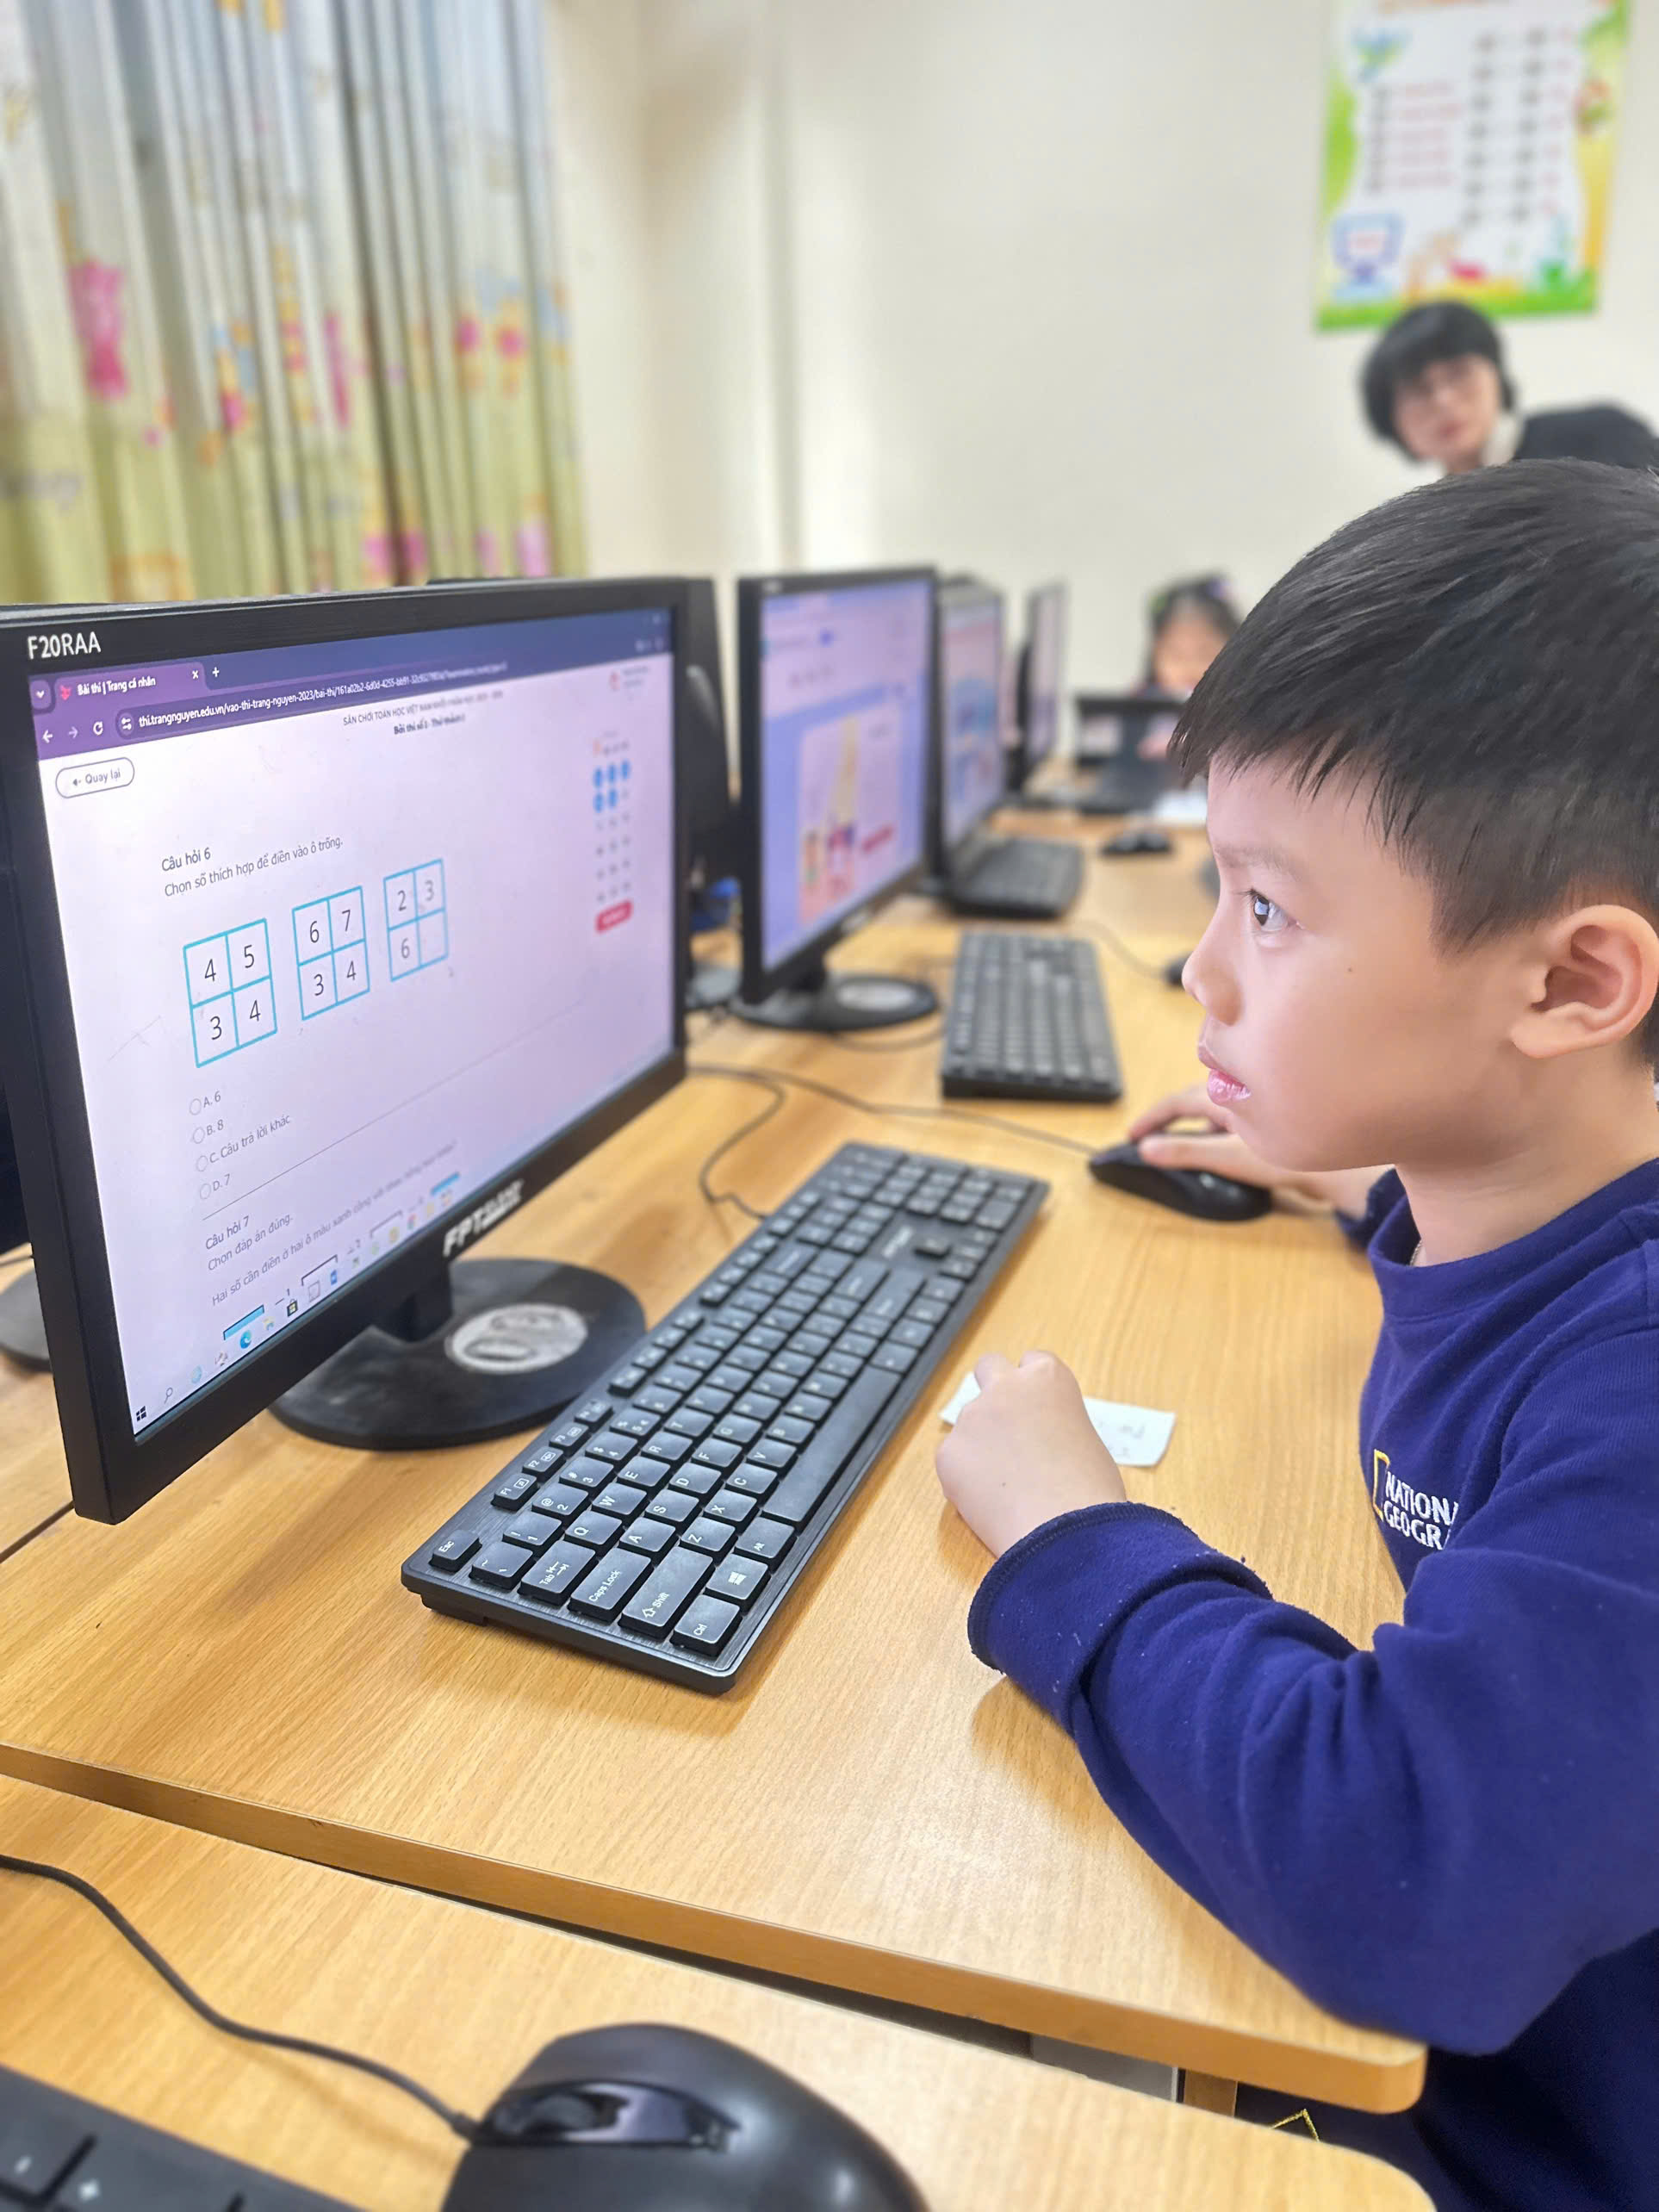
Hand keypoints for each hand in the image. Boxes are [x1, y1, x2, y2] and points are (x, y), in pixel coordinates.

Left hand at [936, 1350, 1126, 1557]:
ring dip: (982, 1445)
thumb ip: (1056, 1427)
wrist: (1064, 1531)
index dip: (1033, 1388)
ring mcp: (972, 1418)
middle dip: (994, 1390)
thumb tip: (1041, 1444)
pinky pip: (955, 1462)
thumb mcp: (1085, 1441)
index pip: (1031, 1363)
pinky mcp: (948, 1453)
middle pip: (989, 1366)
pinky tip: (993, 1504)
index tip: (1036, 1410)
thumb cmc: (1090, 1493)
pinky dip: (967, 1479)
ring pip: (970, 1424)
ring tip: (1009, 1488)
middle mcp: (1005, 1388)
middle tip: (1006, 1428)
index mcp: (1047, 1379)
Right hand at [1127, 1084, 1383, 1216]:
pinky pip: (1238, 1115)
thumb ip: (1188, 1152)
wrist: (1348, 1169)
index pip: (1178, 1102)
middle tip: (1151, 1135)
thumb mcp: (1232, 1156)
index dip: (1152, 1118)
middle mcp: (1244, 1091)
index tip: (1131, 1135)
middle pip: (1197, 1097)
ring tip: (1182, 1140)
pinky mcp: (1279, 1117)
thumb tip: (1146, 1149)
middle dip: (1171, 1114)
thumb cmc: (1293, 1157)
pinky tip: (1224, 1142)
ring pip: (1219, 1104)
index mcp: (1228, 1094)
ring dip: (1197, 1120)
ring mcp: (1262, 1103)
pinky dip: (1220, 1127)